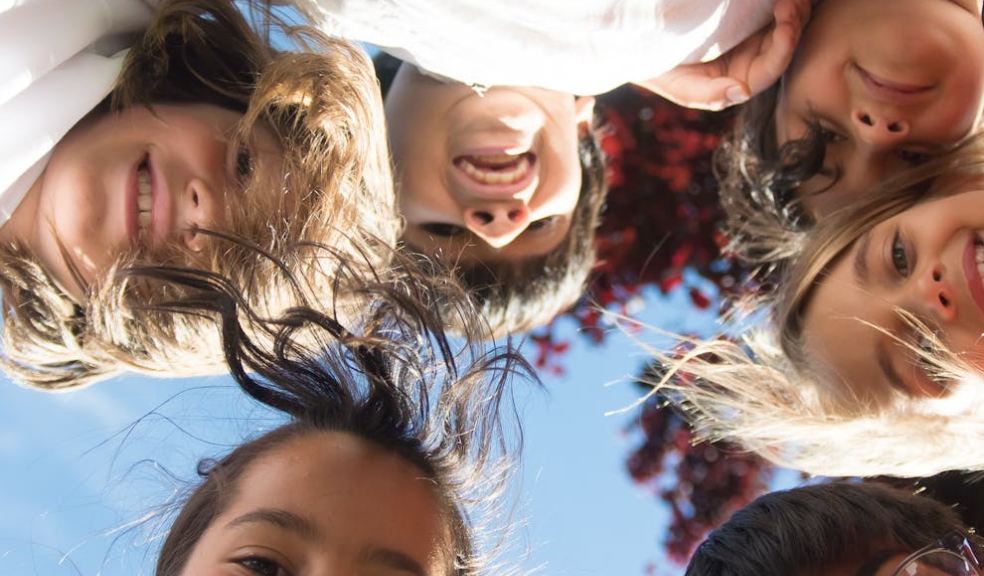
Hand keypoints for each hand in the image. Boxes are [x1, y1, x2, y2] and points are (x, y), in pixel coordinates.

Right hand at [633, 0, 810, 110]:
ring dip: (793, 9)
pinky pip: (769, 11)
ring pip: (783, 25)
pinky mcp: (746, 20)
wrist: (645, 48)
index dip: (785, 46)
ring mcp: (752, 39)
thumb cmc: (663, 71)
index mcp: (743, 81)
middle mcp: (753, 61)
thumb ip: (710, 95)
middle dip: (794, 22)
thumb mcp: (682, 87)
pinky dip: (776, 2)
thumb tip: (741, 92)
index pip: (773, 67)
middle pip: (785, 44)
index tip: (787, 22)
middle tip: (793, 0)